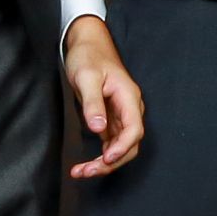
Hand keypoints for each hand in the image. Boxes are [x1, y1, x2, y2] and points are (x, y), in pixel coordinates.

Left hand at [64, 16, 144, 178]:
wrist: (88, 43)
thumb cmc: (88, 56)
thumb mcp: (86, 77)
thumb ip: (93, 104)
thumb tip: (98, 129)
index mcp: (128, 97)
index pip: (135, 129)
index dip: (123, 147)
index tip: (106, 159)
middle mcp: (129, 108)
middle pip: (129, 144)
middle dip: (111, 162)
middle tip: (86, 171)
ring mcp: (121, 115)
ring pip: (121, 147)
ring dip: (105, 163)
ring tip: (81, 172)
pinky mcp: (111, 119)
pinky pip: (111, 143)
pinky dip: (101, 156)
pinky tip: (87, 164)